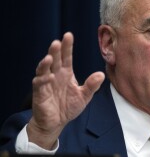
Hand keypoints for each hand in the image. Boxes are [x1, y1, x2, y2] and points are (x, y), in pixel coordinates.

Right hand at [27, 32, 104, 148]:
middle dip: (55, 50)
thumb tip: (101, 74)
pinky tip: (49, 77)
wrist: (57, 122)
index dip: (67, 46)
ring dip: (46, 62)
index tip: (68, 35)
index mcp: (66, 73)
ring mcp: (46, 83)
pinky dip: (43, 80)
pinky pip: (39, 84)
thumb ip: (91, 85)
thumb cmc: (69, 106)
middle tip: (57, 42)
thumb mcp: (84, 96)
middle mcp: (55, 74)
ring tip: (50, 57)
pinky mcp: (40, 93)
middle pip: (55, 59)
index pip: (67, 57)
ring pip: (44, 69)